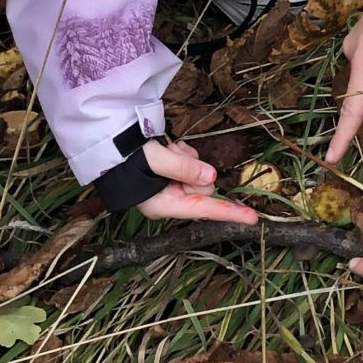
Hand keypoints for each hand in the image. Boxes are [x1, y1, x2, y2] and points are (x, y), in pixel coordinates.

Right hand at [136, 138, 261, 225]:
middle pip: (204, 187)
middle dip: (194, 168)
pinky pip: (193, 164)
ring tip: (168, 151)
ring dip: (187, 158)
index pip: (203, 209)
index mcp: (163, 205)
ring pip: (200, 173)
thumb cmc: (126, 156)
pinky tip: (170, 150)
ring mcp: (173, 188)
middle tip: (173, 155)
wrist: (109, 143)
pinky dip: (184, 154)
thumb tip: (211, 177)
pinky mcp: (174, 176)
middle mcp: (171, 200)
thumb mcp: (154, 159)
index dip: (229, 212)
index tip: (253, 219)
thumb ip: (183, 168)